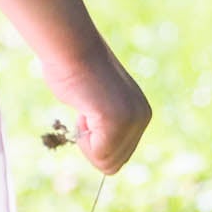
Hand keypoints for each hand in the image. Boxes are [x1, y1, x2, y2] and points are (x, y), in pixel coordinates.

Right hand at [53, 58, 152, 174]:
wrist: (70, 47)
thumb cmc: (74, 69)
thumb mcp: (98, 102)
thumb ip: (106, 122)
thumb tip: (102, 147)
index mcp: (141, 113)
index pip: (121, 155)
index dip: (97, 142)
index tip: (89, 114)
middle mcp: (141, 118)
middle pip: (115, 163)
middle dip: (93, 146)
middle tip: (85, 114)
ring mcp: (130, 120)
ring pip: (107, 163)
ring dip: (87, 143)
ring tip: (85, 111)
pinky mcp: (115, 121)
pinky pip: (98, 154)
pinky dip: (83, 140)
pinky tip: (83, 111)